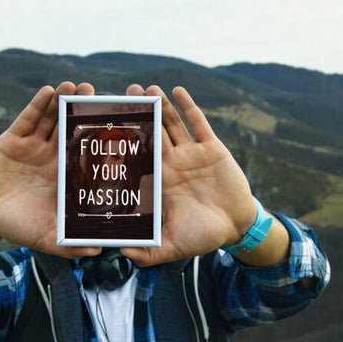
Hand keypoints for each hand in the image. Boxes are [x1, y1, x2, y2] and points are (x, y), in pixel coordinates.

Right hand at [0, 82, 100, 259]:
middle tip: (98, 94)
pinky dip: (38, 105)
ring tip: (76, 85)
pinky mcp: (14, 138)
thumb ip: (69, 244)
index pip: (86, 153)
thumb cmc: (18, 226)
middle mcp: (54, 156)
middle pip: (71, 128)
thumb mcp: (44, 237)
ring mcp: (35, 145)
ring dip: (63, 101)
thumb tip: (98, 251)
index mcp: (66, 175)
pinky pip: (28, 118)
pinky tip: (49, 90)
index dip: (99, 139)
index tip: (117, 125)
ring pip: (52, 118)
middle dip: (83, 111)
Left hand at [121, 85, 256, 265]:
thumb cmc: (202, 236)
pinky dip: (188, 107)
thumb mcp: (173, 246)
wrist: (236, 227)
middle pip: (151, 133)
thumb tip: (122, 254)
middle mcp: (170, 163)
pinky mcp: (211, 148)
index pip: (136, 157)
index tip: (106, 126)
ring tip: (146, 87)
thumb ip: (149, 252)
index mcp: (158, 181)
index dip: (123, 142)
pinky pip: (198, 123)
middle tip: (123, 94)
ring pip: (171, 124)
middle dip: (139, 114)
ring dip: (160, 105)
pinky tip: (177, 90)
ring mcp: (190, 154)